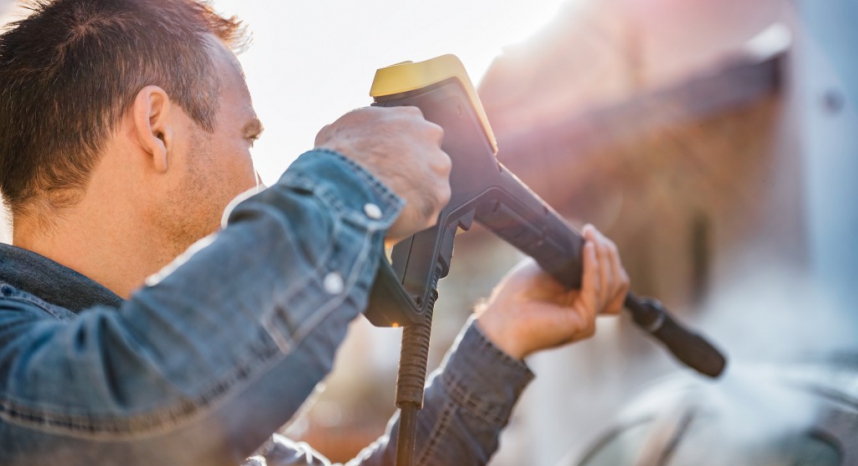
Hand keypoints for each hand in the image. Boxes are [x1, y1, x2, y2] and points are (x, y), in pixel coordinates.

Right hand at [315, 106, 450, 241]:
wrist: (344, 186)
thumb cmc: (341, 157)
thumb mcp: (338, 130)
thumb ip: (353, 130)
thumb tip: (337, 135)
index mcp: (408, 116)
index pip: (413, 132)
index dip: (400, 150)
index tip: (390, 160)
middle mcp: (430, 136)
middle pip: (428, 155)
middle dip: (413, 170)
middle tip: (392, 182)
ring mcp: (437, 166)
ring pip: (432, 182)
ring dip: (416, 192)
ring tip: (392, 201)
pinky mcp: (439, 195)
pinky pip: (430, 208)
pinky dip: (416, 214)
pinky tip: (397, 214)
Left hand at [476, 225, 629, 359]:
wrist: (500, 320)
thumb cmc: (516, 297)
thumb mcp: (547, 268)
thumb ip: (568, 258)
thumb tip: (583, 239)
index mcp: (583, 300)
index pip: (611, 277)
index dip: (606, 253)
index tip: (591, 232)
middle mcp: (589, 311)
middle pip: (617, 280)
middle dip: (608, 253)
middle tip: (592, 232)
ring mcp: (588, 319)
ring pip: (611, 284)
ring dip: (602, 256)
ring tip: (591, 237)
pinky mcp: (583, 322)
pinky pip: (595, 290)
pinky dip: (593, 267)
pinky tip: (587, 249)